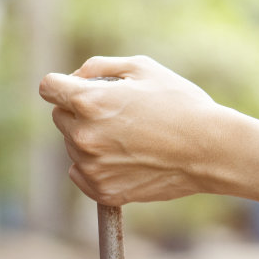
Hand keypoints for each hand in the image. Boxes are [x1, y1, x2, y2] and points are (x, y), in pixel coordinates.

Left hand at [38, 55, 231, 206]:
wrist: (210, 150)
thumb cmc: (181, 103)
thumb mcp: (142, 68)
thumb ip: (99, 67)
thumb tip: (74, 78)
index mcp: (89, 102)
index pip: (48, 87)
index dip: (62, 84)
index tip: (77, 88)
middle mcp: (83, 136)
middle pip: (60, 117)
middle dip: (80, 111)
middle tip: (118, 113)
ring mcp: (91, 167)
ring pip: (72, 146)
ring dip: (90, 139)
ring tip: (130, 137)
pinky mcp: (102, 191)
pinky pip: (81, 173)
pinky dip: (95, 166)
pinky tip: (125, 158)